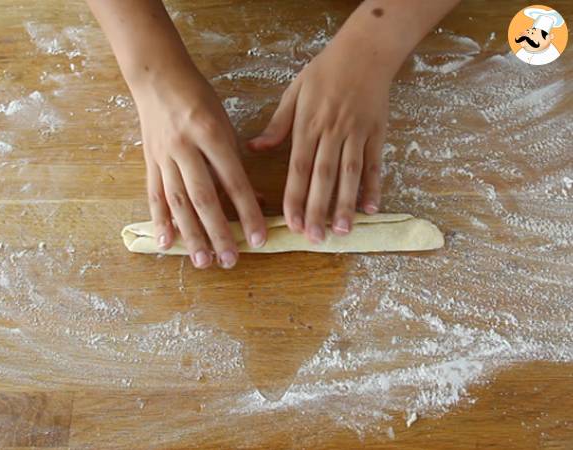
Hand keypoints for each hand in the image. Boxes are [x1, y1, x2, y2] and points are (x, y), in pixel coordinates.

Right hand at [134, 67, 266, 268]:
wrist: (158, 79)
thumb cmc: (199, 99)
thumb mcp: (225, 124)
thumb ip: (234, 164)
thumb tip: (254, 201)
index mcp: (212, 135)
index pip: (234, 182)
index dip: (247, 213)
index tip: (258, 239)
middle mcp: (186, 148)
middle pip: (204, 198)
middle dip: (218, 232)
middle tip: (231, 261)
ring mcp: (164, 157)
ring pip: (178, 202)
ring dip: (191, 235)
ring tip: (202, 262)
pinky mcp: (149, 163)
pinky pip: (154, 196)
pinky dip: (160, 221)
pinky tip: (167, 244)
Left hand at [249, 33, 393, 243]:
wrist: (366, 50)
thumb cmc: (325, 71)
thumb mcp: (295, 91)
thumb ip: (277, 124)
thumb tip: (254, 148)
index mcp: (308, 124)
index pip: (299, 167)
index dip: (296, 197)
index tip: (292, 223)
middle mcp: (332, 132)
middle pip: (323, 176)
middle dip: (318, 209)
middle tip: (315, 238)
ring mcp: (357, 134)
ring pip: (350, 174)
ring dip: (346, 204)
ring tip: (342, 231)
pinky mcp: (377, 133)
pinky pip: (374, 164)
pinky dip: (373, 186)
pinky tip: (371, 208)